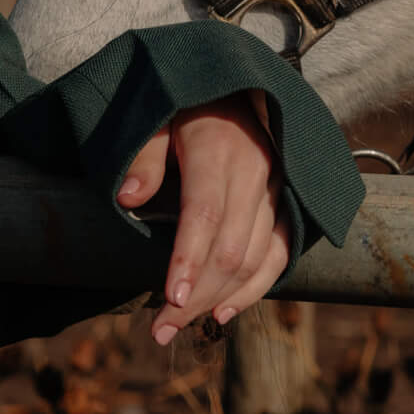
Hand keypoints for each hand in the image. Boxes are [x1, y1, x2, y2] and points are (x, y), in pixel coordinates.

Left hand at [115, 91, 290, 344]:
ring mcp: (276, 187)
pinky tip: (223, 314)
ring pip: (256, 258)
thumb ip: (142, 155)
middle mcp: (255, 169)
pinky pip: (279, 253)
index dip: (188, 259)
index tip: (169, 299)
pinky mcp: (286, 201)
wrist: (233, 84)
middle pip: (232, 247)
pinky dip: (255, 289)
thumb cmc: (182, 104)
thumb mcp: (154, 114)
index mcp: (219, 146)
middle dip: (197, 295)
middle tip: (159, 330)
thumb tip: (128, 198)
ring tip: (179, 326)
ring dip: (220, 300)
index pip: (205, 213)